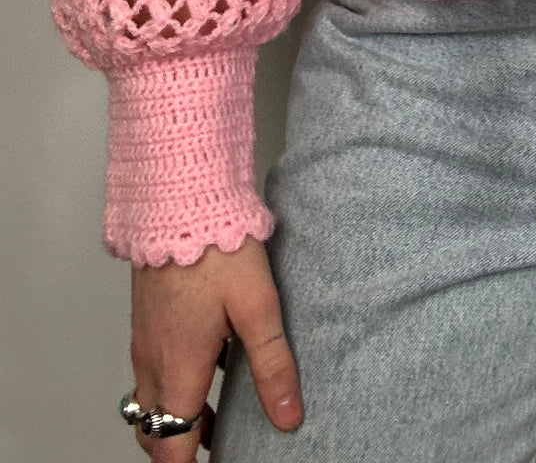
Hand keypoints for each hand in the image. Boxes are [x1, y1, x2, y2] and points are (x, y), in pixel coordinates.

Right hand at [128, 234, 303, 460]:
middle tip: (215, 443)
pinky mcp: (145, 315)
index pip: (169, 443)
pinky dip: (170, 382)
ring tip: (215, 411)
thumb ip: (272, 365)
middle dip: (178, 444)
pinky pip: (149, 366)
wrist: (180, 200)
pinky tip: (207, 359)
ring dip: (175, 413)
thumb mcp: (258, 308)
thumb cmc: (219, 250)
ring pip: (149, 397)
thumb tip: (288, 419)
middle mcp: (151, 359)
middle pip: (153, 427)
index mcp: (178, 367)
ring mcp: (144, 337)